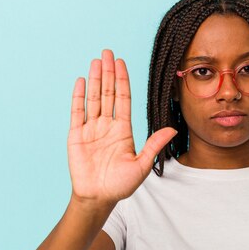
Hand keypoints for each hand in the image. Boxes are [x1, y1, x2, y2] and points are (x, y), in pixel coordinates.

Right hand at [68, 50, 176, 205]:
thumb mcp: (142, 165)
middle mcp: (107, 125)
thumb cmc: (121, 185)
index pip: (123, 99)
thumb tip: (172, 130)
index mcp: (123, 130)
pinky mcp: (76, 136)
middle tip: (108, 52)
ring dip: (94, 79)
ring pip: (93, 98)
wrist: (98, 198)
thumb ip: (153, 145)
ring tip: (96, 60)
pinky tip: (80, 81)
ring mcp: (91, 129)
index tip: (122, 62)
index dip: (122, 80)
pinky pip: (77, 112)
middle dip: (108, 72)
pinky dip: (78, 97)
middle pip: (107, 93)